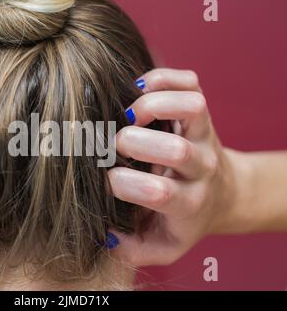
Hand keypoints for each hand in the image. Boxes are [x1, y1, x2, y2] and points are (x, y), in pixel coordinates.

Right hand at [108, 68, 237, 265]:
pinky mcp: (201, 112)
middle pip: (174, 150)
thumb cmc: (185, 218)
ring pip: (190, 107)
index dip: (120, 182)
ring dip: (151, 105)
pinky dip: (160, 78)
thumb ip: (132, 249)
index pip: (155, 192)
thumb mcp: (163, 246)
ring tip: (129, 116)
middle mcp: (201, 167)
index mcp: (189, 203)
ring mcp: (204, 134)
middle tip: (114, 146)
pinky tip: (139, 93)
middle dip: (131, 143)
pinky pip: (189, 83)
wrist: (223, 194)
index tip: (106, 180)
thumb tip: (104, 234)